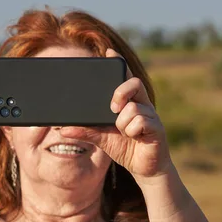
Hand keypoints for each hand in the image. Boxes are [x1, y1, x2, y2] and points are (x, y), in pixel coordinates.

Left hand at [60, 48, 171, 182]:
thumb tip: (63, 129)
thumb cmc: (125, 148)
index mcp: (128, 102)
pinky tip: (135, 138)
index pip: (125, 78)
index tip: (108, 52)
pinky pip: (141, 122)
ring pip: (133, 108)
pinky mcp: (157, 128)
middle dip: (120, 92)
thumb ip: (85, 131)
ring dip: (123, 124)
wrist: (144, 169)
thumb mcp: (101, 138)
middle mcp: (141, 104)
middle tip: (112, 108)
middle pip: (133, 83)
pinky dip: (132, 131)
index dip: (119, 63)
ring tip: (125, 134)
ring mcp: (151, 115)